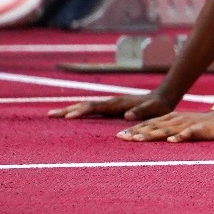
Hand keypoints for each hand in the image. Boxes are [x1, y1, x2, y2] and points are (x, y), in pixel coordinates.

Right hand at [50, 93, 172, 120]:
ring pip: (85, 105)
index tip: (67, 117)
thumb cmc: (158, 106)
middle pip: (85, 104)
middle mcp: (110, 102)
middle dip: (67, 110)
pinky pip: (91, 109)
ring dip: (70, 109)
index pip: (94, 107)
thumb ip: (141, 112)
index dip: (81, 112)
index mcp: (117, 103)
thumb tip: (127, 115)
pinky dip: (79, 111)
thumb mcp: (153, 110)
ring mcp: (109, 103)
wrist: (163, 96)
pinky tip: (71, 116)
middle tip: (50, 115)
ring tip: (54, 114)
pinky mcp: (111, 107)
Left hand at [117, 110, 213, 142]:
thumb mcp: (181, 126)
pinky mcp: (201, 129)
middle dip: (136, 132)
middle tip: (120, 138)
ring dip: (152, 134)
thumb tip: (150, 139)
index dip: (134, 129)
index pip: (149, 123)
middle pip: (153, 126)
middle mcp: (177, 120)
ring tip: (138, 140)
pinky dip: (181, 136)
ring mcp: (188, 124)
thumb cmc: (202, 126)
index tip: (119, 136)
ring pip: (167, 129)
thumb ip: (168, 131)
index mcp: (171, 119)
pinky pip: (190, 133)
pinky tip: (172, 141)